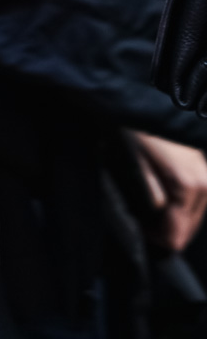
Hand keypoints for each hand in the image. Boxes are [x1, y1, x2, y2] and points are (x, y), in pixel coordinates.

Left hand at [128, 130, 206, 252]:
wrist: (147, 99)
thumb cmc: (137, 129)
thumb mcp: (137, 166)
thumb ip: (152, 196)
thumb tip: (160, 219)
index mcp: (186, 186)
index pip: (178, 233)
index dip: (159, 239)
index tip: (143, 230)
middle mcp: (203, 183)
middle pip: (190, 227)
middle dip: (168, 230)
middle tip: (146, 223)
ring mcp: (206, 174)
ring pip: (195, 214)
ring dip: (176, 219)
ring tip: (153, 211)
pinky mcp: (204, 166)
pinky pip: (197, 198)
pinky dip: (183, 205)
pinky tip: (167, 200)